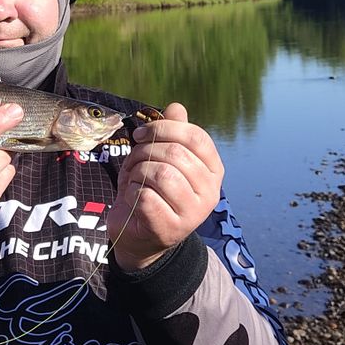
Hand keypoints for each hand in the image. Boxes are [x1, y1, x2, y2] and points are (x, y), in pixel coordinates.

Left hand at [107, 103, 223, 270]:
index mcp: (213, 170)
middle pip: (175, 154)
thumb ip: (171, 133)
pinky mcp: (171, 228)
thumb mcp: (161, 158)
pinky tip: (134, 201)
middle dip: (143, 153)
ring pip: (160, 174)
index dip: (163, 129)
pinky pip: (145, 197)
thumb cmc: (152, 190)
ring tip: (134, 181)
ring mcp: (193, 213)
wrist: (141, 237)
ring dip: (137, 173)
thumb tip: (176, 107)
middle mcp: (210, 192)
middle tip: (133, 163)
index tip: (140, 135)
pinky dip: (131, 194)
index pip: (195, 137)